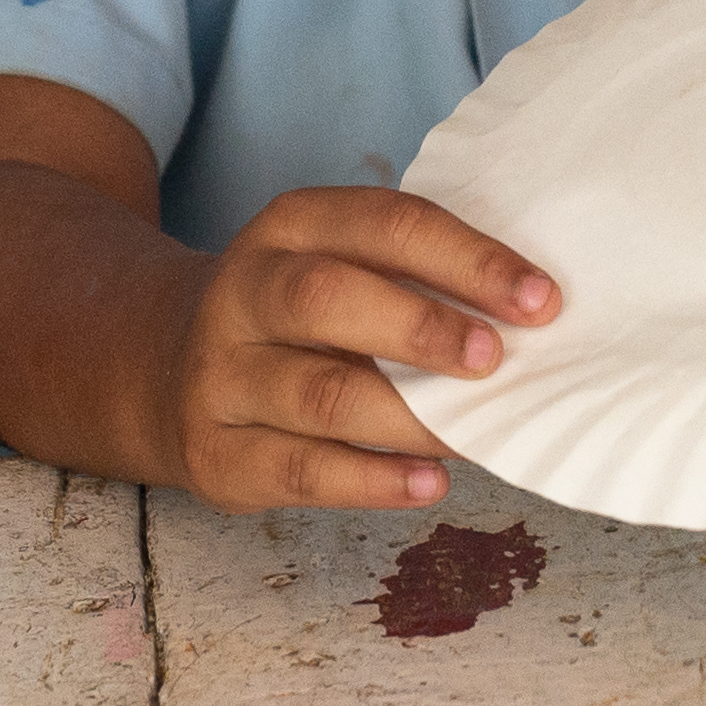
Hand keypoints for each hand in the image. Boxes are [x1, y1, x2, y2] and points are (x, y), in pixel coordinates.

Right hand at [147, 185, 558, 516]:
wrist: (165, 367)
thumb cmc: (294, 318)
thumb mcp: (334, 265)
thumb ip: (411, 277)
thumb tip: (530, 322)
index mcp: (288, 229)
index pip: (381, 223)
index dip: (465, 259)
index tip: (540, 301)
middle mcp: (243, 293)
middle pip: (325, 298)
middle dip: (420, 328)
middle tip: (494, 360)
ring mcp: (222, 375)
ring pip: (320, 396)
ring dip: (410, 419)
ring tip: (475, 438)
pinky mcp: (216, 453)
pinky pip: (301, 471)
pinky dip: (374, 480)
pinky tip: (428, 481)